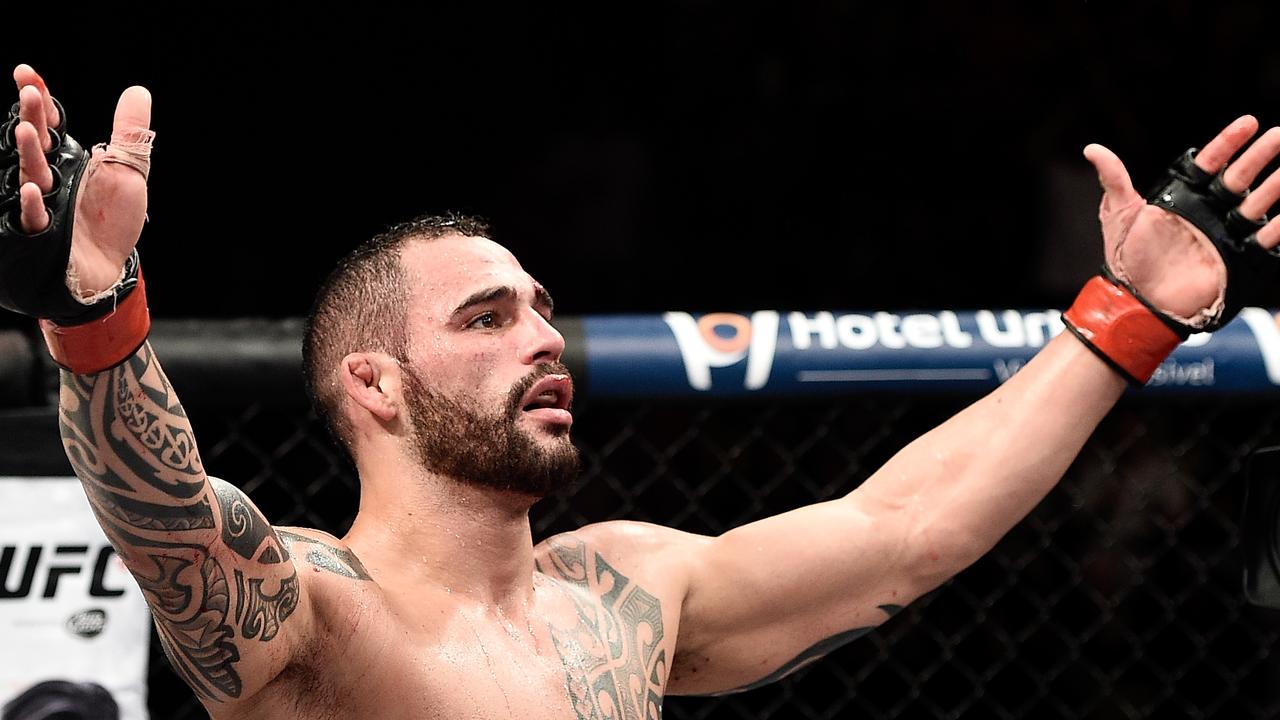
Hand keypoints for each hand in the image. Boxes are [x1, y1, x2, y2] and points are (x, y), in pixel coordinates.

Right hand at [12, 64, 151, 294]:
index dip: (39, 100)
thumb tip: (138, 91)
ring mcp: (43, 204)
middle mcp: (50, 177)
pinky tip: (34, 189)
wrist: (111, 266)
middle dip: (32, 118)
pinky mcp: (42, 232)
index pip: (49, 123)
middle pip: (37, 143)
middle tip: (30, 93)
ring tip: (27, 132)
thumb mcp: (127, 170)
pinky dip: (33, 204)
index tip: (26, 73)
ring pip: (30, 174)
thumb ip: (129, 133)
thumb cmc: (113, 219)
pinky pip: (33, 217)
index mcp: (67, 159)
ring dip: (28, 153)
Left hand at [1084, 116, 1279, 320]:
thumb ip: (1113, 179)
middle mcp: (1208, 212)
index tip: (1249, 123)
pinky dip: (1278, 228)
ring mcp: (1224, 234)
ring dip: (1275, 187)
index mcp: (1184, 197)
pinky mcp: (1236, 259)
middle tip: (1278, 136)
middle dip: (1260, 156)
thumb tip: (1092, 148)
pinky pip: (1264, 240)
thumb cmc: (1125, 258)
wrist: (1137, 300)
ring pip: (1256, 204)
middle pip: (1240, 178)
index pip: (1211, 163)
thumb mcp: (1119, 214)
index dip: (1229, 142)